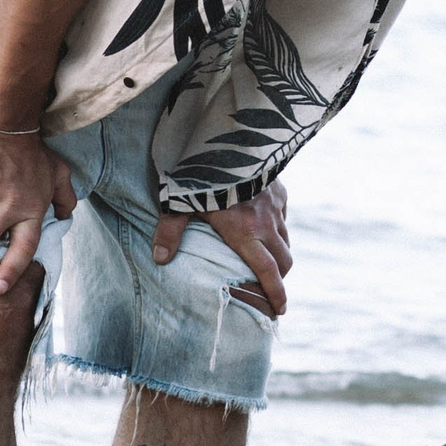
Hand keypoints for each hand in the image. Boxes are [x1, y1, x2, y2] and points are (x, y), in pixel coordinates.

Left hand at [153, 176, 291, 316]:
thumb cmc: (201, 172)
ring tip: (268, 262)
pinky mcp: (280, 190)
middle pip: (284, 261)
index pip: (267, 272)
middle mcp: (265, 223)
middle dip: (280, 280)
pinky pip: (284, 218)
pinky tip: (265, 227)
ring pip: (286, 240)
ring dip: (279, 255)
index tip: (280, 310)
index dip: (275, 294)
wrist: (227, 135)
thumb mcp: (179, 203)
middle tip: (272, 291)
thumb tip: (160, 259)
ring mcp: (275, 206)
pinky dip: (278, 230)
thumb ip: (170, 232)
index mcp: (244, 232)